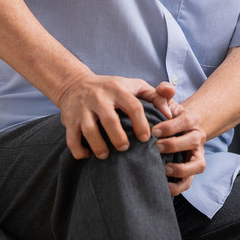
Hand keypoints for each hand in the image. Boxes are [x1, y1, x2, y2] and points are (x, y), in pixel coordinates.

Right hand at [55, 74, 172, 160]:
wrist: (76, 84)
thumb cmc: (112, 88)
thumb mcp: (134, 86)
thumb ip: (156, 96)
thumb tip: (170, 114)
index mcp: (118, 89)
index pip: (133, 106)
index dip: (141, 124)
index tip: (146, 138)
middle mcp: (99, 98)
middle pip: (109, 120)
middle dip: (119, 138)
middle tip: (125, 148)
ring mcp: (82, 109)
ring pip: (89, 130)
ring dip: (99, 146)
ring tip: (106, 155)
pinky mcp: (69, 121)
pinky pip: (72, 140)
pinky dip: (80, 151)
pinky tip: (88, 155)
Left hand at [151, 86, 206, 195]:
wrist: (180, 129)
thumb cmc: (169, 116)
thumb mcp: (166, 102)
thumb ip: (164, 91)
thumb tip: (165, 88)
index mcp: (191, 121)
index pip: (186, 121)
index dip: (171, 126)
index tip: (154, 131)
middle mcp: (197, 138)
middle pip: (194, 141)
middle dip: (175, 145)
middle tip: (156, 147)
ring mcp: (195, 156)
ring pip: (198, 165)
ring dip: (182, 169)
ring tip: (164, 169)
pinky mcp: (189, 171)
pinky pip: (189, 182)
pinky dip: (178, 187)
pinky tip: (163, 186)